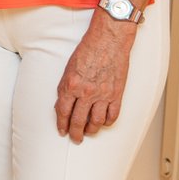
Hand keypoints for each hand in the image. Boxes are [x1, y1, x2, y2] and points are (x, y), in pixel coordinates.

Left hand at [57, 15, 134, 143]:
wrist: (108, 40)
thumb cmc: (87, 50)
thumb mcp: (69, 68)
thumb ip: (66, 87)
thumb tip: (64, 104)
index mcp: (70, 85)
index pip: (62, 112)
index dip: (61, 124)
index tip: (61, 131)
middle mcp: (86, 92)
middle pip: (78, 120)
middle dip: (75, 133)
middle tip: (75, 138)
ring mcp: (102, 95)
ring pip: (95, 122)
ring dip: (91, 130)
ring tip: (88, 133)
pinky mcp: (117, 94)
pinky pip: (112, 115)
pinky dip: (107, 122)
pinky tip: (103, 123)